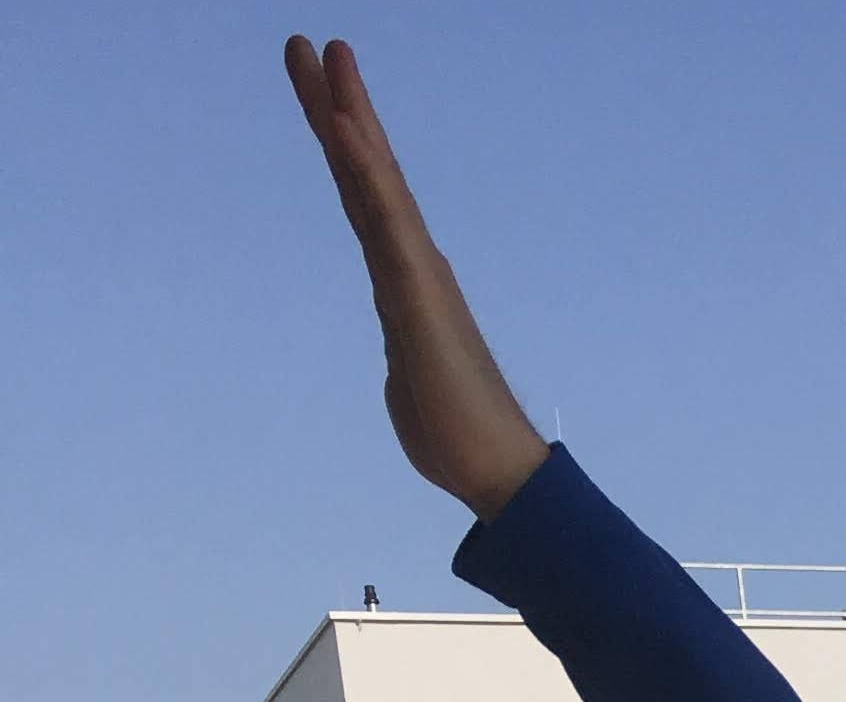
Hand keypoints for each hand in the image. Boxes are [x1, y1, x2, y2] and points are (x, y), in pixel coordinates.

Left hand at [284, 36, 550, 520]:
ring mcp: (417, 274)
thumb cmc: (458, 440)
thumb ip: (406, 355)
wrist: (498, 475)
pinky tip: (345, 129)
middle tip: (310, 44)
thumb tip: (405, 357)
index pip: (365, 204)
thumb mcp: (412, 384)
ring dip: (350, 116)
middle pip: (366, 174)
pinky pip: (385, 220)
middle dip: (339, 107)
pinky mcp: (418, 292)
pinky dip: (365, 170)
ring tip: (326, 56)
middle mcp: (413, 266)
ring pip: (375, 181)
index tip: (325, 99)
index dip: (344, 148)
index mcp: (406, 285)